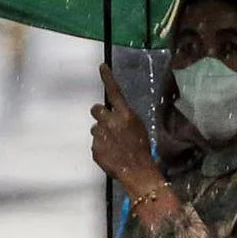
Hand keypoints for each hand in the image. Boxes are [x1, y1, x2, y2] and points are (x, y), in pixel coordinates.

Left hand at [91, 63, 160, 190]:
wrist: (137, 170)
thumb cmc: (141, 149)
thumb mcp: (138, 127)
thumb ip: (124, 118)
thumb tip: (112, 115)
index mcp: (125, 115)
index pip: (114, 92)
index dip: (108, 78)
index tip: (102, 66)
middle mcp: (111, 122)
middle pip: (96, 110)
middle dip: (100, 115)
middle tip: (108, 125)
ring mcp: (101, 135)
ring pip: (96, 129)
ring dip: (102, 134)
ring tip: (114, 145)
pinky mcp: (95, 148)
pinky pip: (96, 144)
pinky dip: (102, 148)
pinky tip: (111, 154)